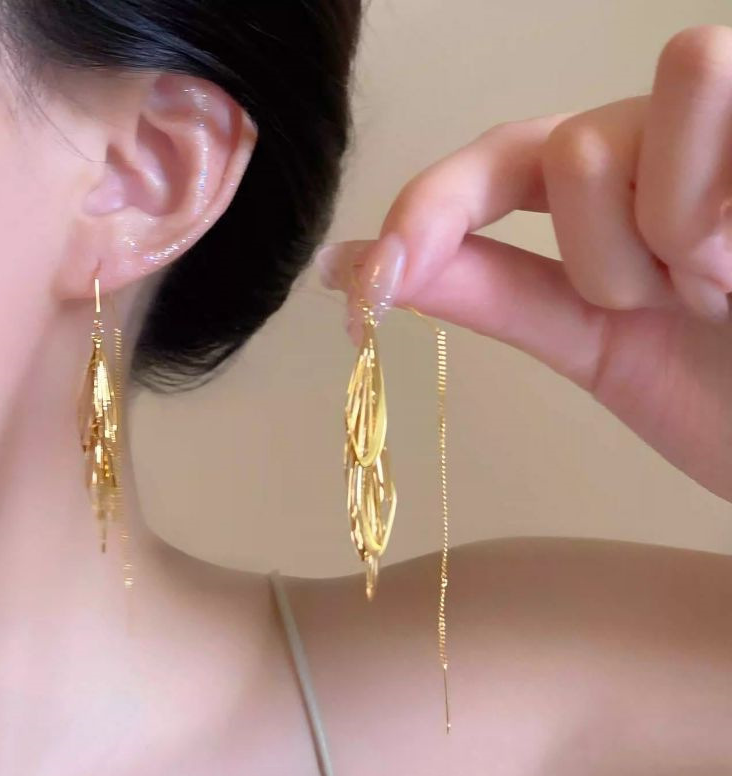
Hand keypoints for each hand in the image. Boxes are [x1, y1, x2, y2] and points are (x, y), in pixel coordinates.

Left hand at [319, 25, 731, 503]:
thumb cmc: (723, 388)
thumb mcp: (594, 340)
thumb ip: (482, 288)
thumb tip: (342, 268)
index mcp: (605, 186)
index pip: (492, 164)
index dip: (427, 216)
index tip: (368, 296)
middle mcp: (660, 136)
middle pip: (566, 152)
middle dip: (613, 261)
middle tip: (687, 304)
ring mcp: (723, 128)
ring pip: (601, 142)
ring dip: (668, 243)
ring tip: (731, 286)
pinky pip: (702, 137)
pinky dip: (720, 231)